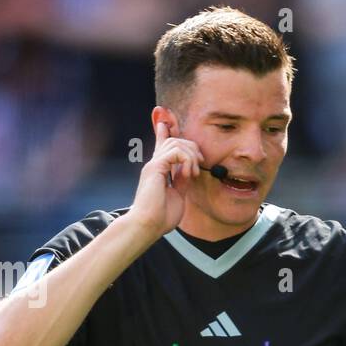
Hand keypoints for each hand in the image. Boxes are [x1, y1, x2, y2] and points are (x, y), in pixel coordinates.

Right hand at [127, 119, 202, 238]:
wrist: (148, 225)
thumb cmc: (161, 217)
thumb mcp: (178, 195)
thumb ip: (182, 180)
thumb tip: (189, 169)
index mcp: (159, 170)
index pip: (162, 144)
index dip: (165, 131)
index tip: (165, 119)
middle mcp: (155, 164)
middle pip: (175, 140)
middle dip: (192, 148)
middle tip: (198, 167)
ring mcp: (154, 165)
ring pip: (176, 143)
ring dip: (191, 155)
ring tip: (193, 173)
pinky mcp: (155, 168)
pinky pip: (175, 152)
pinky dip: (186, 160)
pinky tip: (188, 173)